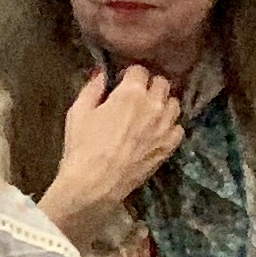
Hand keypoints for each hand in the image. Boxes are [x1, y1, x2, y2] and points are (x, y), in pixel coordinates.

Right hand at [41, 66, 183, 240]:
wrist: (94, 186)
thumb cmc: (82, 148)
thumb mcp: (78, 113)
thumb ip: (92, 88)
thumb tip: (102, 73)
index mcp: (131, 92)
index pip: (139, 70)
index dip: (129, 76)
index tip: (121, 84)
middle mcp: (154, 104)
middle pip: (162, 83)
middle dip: (149, 86)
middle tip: (137, 98)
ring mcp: (165, 126)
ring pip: (173, 103)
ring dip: (163, 104)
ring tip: (150, 114)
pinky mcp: (168, 146)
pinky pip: (178, 128)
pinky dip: (170, 127)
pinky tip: (157, 132)